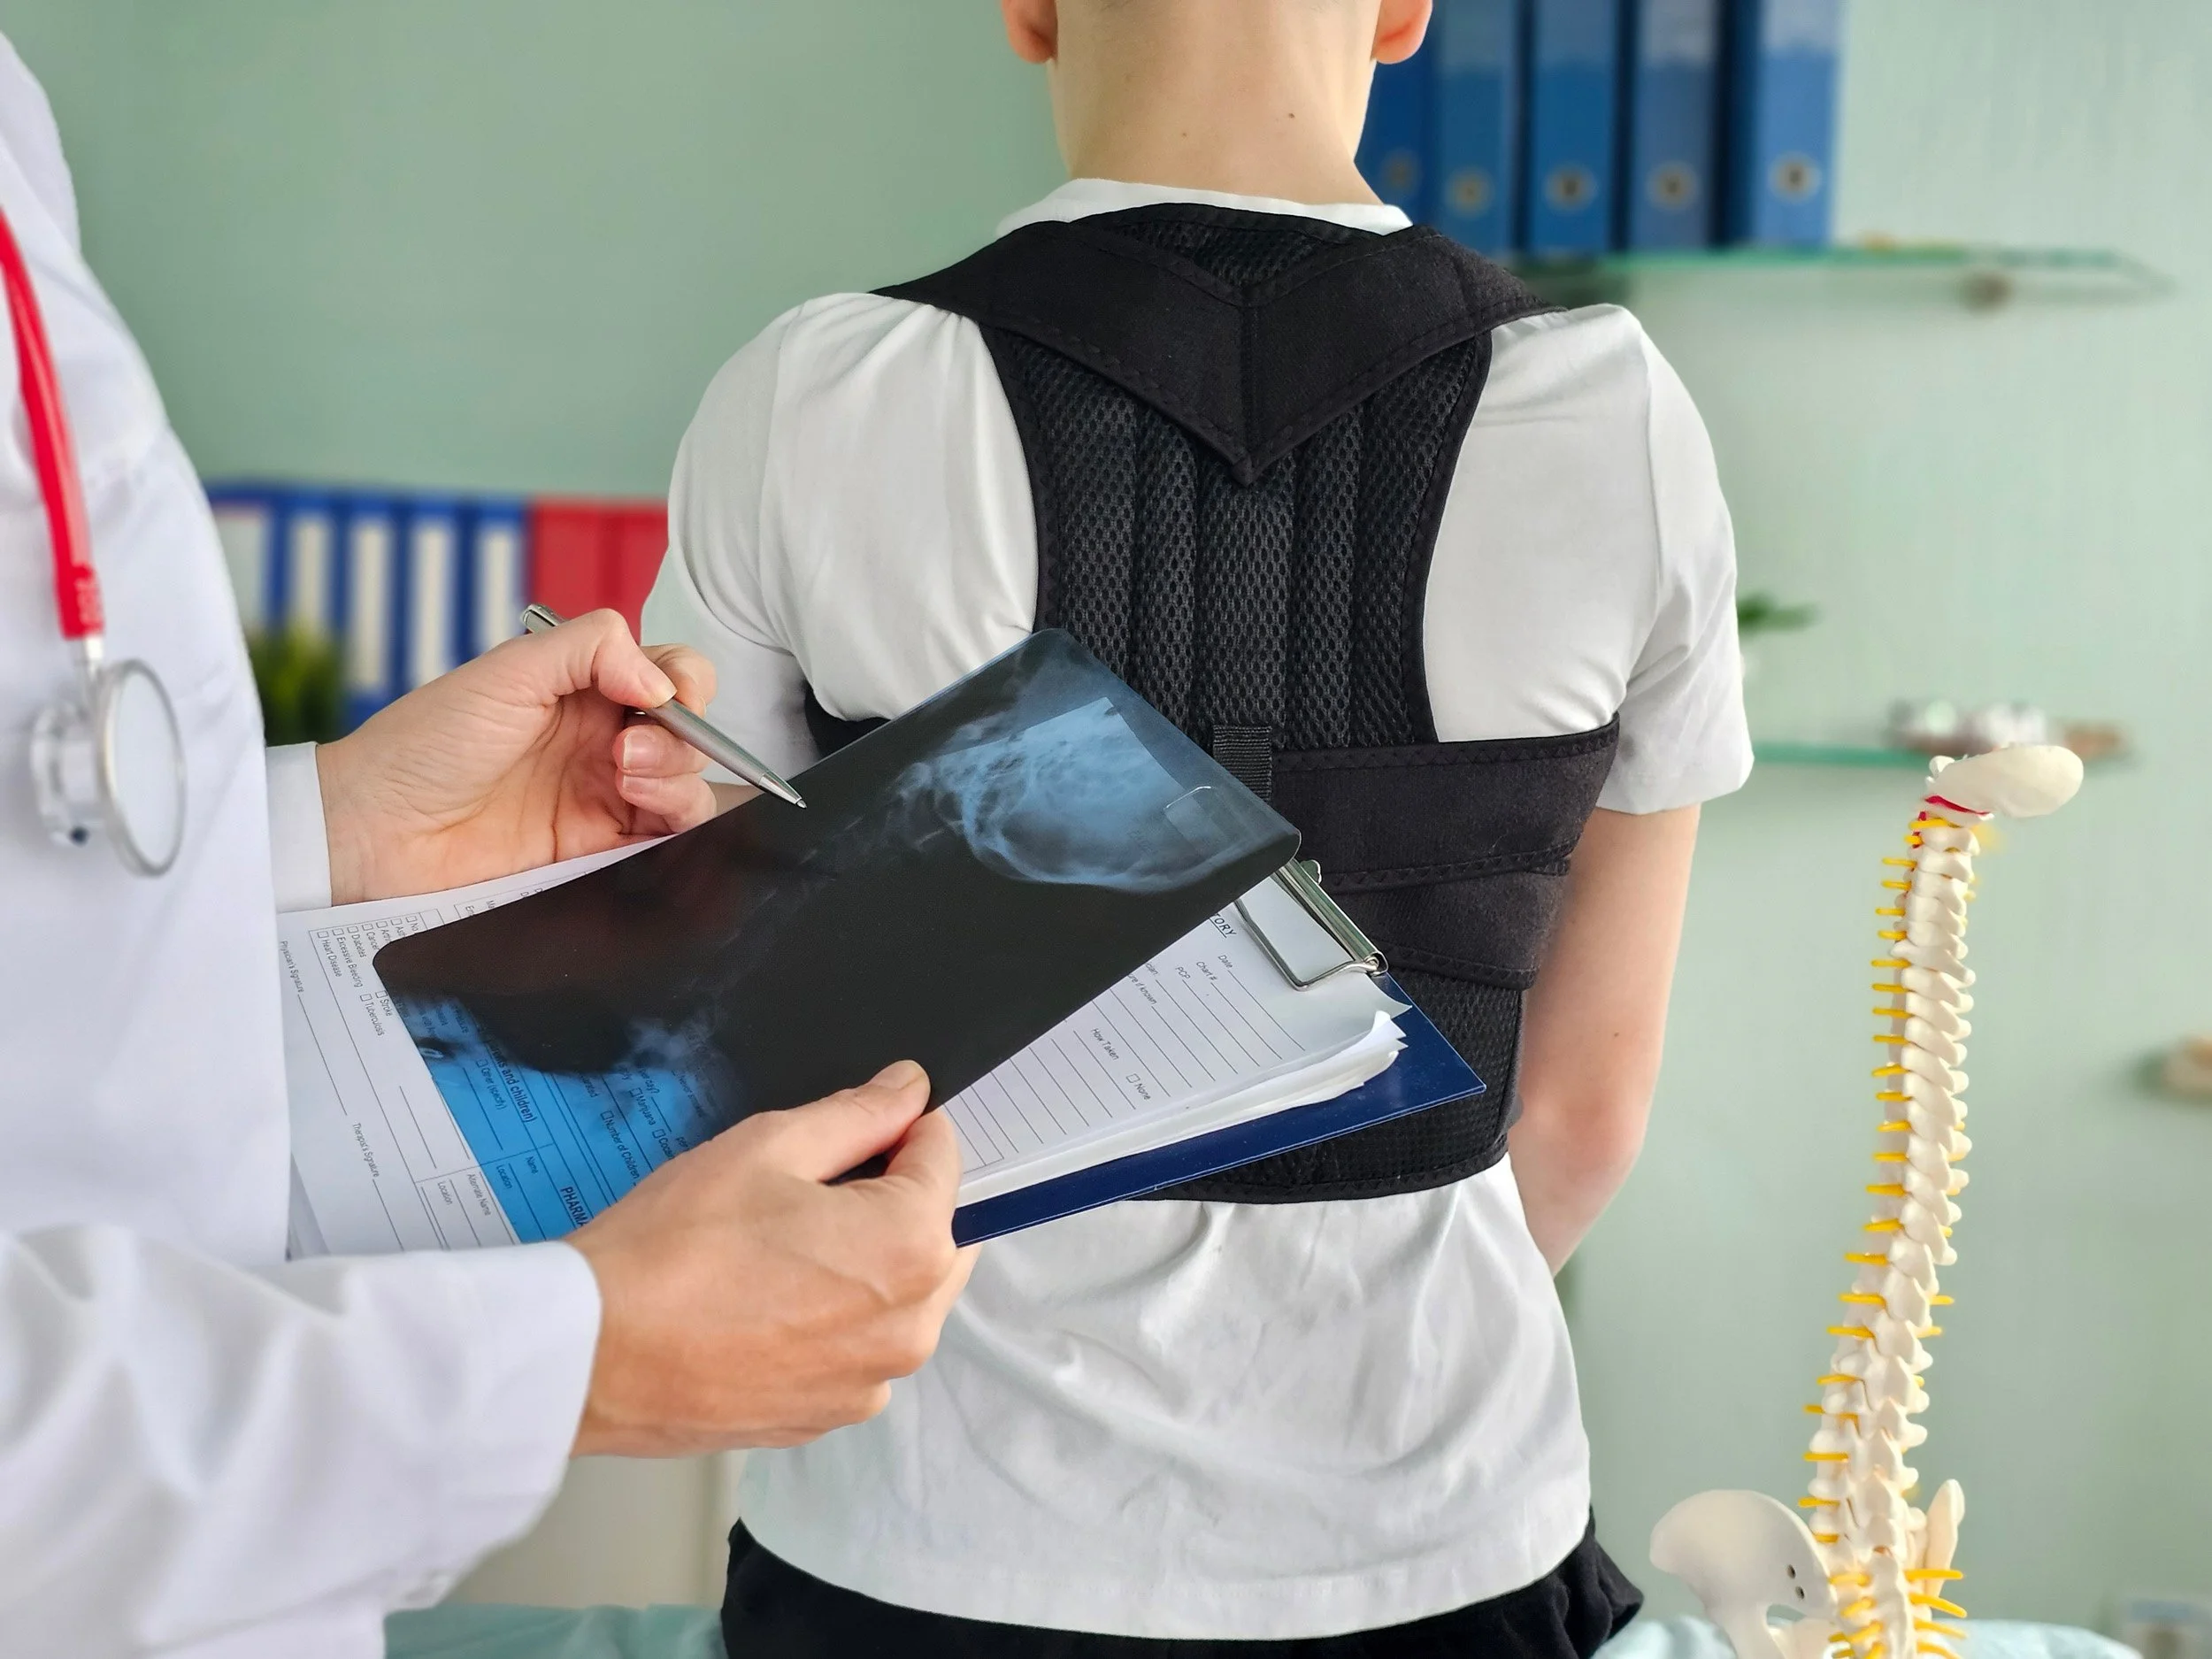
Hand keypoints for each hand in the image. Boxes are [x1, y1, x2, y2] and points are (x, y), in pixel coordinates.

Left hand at [315, 609, 718, 902]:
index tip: (665, 697)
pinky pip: (667, 844)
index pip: (673, 674)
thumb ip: (592, 647)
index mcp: (586, 688)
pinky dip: (680, 829)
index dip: (687, 684)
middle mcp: (603, 741)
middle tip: (626, 749)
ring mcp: (604, 798)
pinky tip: (643, 814)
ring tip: (626, 779)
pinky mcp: (598, 853)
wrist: (377, 828)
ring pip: (689, 787)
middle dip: (680, 737)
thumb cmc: (425, 742)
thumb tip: (663, 678)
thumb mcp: (508, 670)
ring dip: (678, 778)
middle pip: (692, 734)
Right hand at [567, 1061, 976, 1455]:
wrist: (592, 1354)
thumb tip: (910, 1089)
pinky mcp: (828, 1416)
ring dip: (868, 1262)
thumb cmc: (675, 1245)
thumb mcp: (768, 1146)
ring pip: (900, 1297)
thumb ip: (858, 1114)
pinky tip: (766, 1302)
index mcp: (912, 1247)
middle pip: (937, 1234)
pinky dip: (834, 1319)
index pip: (945, 1159)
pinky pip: (858, 1349)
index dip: (901, 1128)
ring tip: (779, 1248)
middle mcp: (912, 1327)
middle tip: (809, 1187)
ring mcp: (871, 1383)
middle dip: (895, 1198)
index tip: (855, 1127)